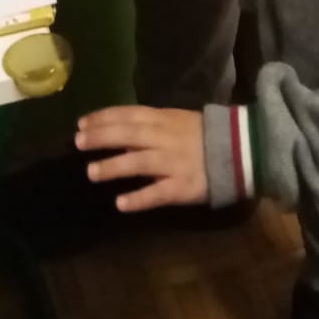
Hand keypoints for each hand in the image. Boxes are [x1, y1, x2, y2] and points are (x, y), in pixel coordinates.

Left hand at [75, 106, 208, 212]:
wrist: (241, 149)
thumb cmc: (204, 134)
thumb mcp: (177, 120)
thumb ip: (150, 125)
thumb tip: (118, 129)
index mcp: (164, 119)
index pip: (128, 115)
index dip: (104, 118)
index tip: (81, 123)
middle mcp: (165, 138)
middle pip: (128, 135)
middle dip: (102, 137)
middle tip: (77, 142)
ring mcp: (173, 163)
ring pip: (139, 163)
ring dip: (114, 166)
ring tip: (91, 172)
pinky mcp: (182, 187)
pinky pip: (158, 193)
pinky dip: (139, 198)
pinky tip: (121, 204)